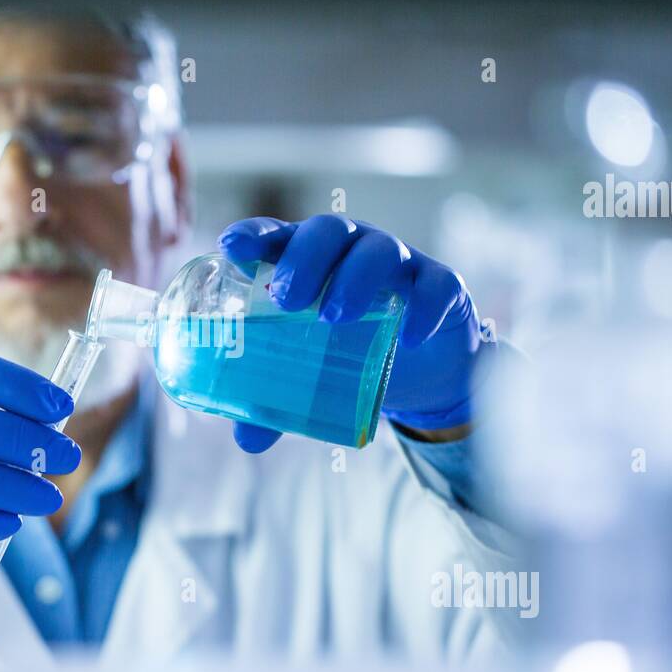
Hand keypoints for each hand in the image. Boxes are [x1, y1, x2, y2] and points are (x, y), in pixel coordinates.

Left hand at [217, 214, 481, 452]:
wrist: (424, 371)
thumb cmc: (352, 354)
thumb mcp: (311, 377)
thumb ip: (276, 402)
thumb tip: (246, 440)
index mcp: (308, 261)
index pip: (276, 235)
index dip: (253, 236)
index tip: (231, 248)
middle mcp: (350, 250)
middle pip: (327, 232)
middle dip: (303, 260)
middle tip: (286, 299)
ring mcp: (398, 264)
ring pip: (379, 251)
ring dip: (354, 279)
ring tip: (334, 318)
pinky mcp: (439, 284)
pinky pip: (435, 285)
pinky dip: (423, 308)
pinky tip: (408, 338)